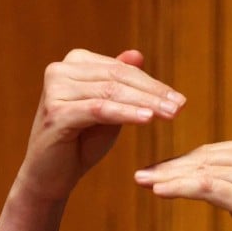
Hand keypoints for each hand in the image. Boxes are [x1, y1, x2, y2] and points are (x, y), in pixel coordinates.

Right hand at [16, 48, 185, 203]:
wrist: (51, 176)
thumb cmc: (81, 142)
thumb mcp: (107, 110)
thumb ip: (120, 83)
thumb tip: (137, 54)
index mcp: (74, 63)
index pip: (121, 69)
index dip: (152, 83)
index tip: (180, 99)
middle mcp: (60, 70)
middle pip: (118, 78)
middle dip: (153, 93)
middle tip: (180, 107)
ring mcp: (55, 90)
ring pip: (111, 92)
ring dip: (145, 103)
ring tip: (171, 115)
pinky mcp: (56, 112)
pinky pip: (100, 110)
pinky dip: (126, 113)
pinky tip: (147, 119)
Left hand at [134, 121, 231, 230]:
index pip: (214, 151)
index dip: (183, 160)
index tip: (158, 168)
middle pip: (204, 159)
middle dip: (170, 167)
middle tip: (142, 174)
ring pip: (201, 172)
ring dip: (167, 177)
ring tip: (143, 181)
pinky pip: (204, 188)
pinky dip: (178, 188)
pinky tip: (158, 190)